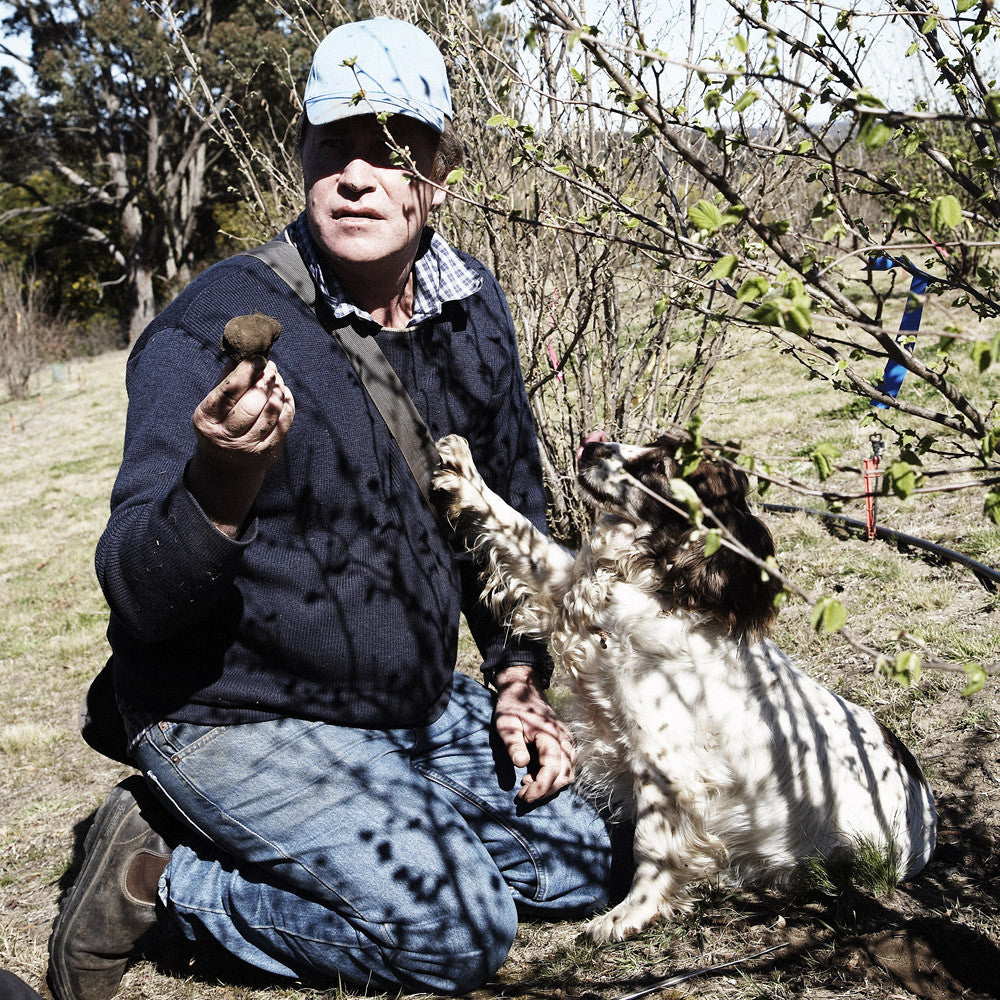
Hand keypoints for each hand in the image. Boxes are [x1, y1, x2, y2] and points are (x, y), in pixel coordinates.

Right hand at [187, 359, 294, 535]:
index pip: (229, 390)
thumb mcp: (215, 402)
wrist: (226, 463)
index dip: (247, 371)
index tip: (259, 358)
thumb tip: (245, 350)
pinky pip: (283, 424)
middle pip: (252, 404)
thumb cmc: (221, 421)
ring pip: (270, 414)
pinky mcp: (267, 453)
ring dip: (277, 391)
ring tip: (277, 379)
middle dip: (265, 381)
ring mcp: (247, 447)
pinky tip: (284, 394)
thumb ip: (229, 378)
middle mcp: (225, 436)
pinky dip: (287, 405)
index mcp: (206, 418)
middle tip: (271, 368)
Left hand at [492, 664, 575, 803]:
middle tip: (521, 796)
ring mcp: (567, 742)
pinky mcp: (565, 744)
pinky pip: (566, 768)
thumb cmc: (512, 707)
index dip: (540, 787)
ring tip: (526, 787)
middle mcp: (564, 740)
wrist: (523, 688)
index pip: (553, 769)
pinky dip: (553, 779)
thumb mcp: (506, 724)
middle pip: (564, 776)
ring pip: (568, 774)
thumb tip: (521, 764)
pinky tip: (533, 778)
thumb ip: (513, 743)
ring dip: (549, 787)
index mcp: (550, 734)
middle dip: (544, 792)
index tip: (522, 797)